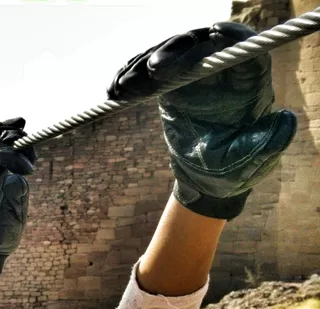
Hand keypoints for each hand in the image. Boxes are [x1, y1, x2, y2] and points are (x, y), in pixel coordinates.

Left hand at [0, 118, 35, 283]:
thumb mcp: (8, 222)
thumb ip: (13, 198)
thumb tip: (16, 179)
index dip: (9, 156)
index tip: (28, 171)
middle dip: (8, 136)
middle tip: (27, 141)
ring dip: (7, 134)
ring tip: (25, 137)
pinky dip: (6, 139)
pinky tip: (20, 134)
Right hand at [109, 22, 295, 219]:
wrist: (205, 181)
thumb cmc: (235, 171)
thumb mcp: (254, 158)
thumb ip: (270, 142)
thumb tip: (286, 119)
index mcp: (246, 84)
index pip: (241, 49)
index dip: (230, 37)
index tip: (214, 33)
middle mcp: (220, 74)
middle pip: (199, 45)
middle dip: (176, 50)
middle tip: (155, 70)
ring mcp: (193, 79)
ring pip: (171, 55)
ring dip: (144, 65)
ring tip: (124, 86)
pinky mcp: (170, 89)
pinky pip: (149, 74)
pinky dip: (131, 78)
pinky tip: (116, 90)